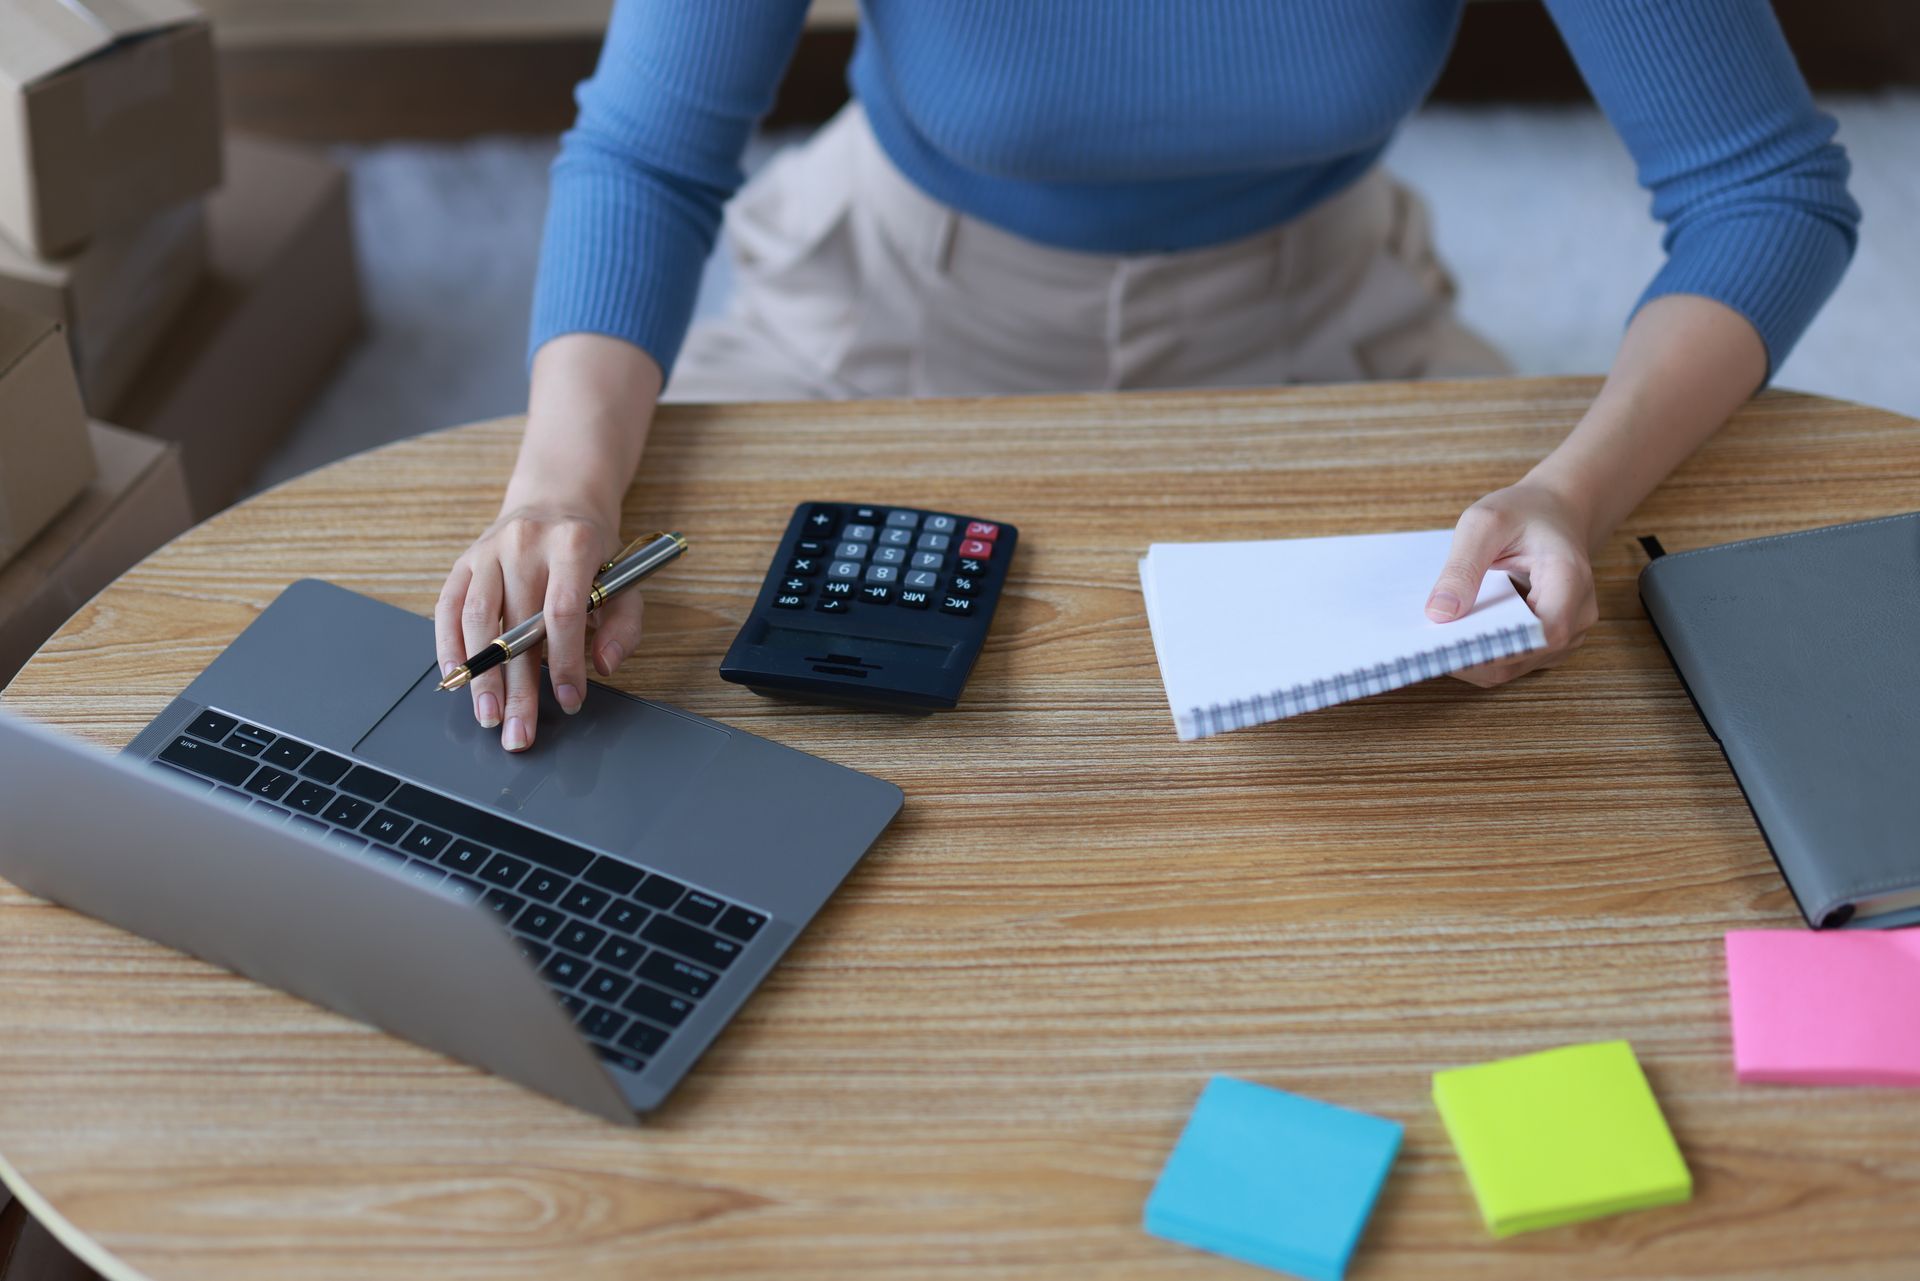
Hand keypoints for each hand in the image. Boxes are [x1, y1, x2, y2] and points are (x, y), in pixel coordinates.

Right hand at [433, 495, 646, 751]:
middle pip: (518, 625)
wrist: (557, 499)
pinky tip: (457, 678)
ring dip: (481, 675)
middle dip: (519, 687)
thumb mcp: (625, 580)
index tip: (569, 701)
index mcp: (572, 544)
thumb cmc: (593, 551)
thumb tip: (604, 665)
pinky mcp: (464, 561)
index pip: (563, 612)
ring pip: (478, 620)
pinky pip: (448, 607)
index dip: (566, 662)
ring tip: (489, 717)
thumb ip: (623, 624)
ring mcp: (489, 550)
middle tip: (520, 733)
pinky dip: (449, 646)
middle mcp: (526, 543)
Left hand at [1423, 481, 1599, 687]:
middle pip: (1523, 656)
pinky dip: (1481, 654)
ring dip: (1474, 658)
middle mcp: (1578, 613)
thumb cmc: (1523, 512)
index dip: (1496, 647)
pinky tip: (1454, 638)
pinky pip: (1513, 660)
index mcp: (1569, 578)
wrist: (1554, 512)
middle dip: (1473, 656)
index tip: (1447, 645)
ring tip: (1435, 641)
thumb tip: (1439, 615)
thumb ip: (1462, 567)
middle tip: (1425, 645)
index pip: (1543, 633)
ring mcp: (1568, 632)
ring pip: (1515, 665)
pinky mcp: (1549, 641)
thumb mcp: (1484, 523)